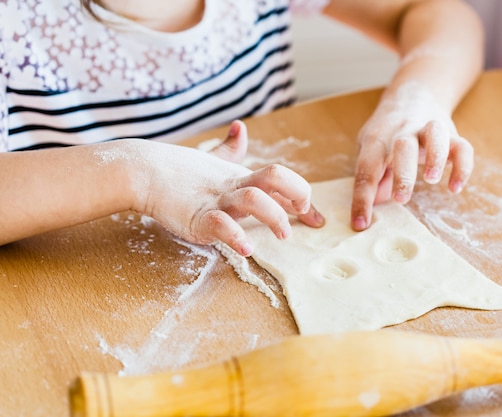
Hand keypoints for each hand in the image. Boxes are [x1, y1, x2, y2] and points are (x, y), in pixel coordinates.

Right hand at [128, 131, 323, 255]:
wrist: (141, 171)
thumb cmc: (177, 171)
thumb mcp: (210, 162)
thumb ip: (229, 149)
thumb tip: (240, 127)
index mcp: (241, 176)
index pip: (282, 181)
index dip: (304, 198)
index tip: (318, 219)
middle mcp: (234, 186)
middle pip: (276, 177)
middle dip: (297, 195)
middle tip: (302, 215)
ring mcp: (216, 201)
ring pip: (254, 199)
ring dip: (274, 216)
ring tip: (283, 234)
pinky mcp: (196, 216)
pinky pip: (221, 225)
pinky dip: (236, 235)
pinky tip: (246, 248)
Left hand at [350, 82, 473, 230]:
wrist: (414, 95)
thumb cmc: (388, 133)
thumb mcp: (371, 149)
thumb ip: (373, 176)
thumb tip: (371, 206)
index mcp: (377, 139)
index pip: (366, 169)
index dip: (362, 198)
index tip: (360, 223)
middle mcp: (403, 131)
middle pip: (403, 147)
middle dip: (402, 174)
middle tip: (401, 199)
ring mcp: (429, 129)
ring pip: (435, 136)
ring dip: (436, 158)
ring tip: (432, 180)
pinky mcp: (452, 133)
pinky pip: (462, 147)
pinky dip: (462, 167)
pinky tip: (455, 187)